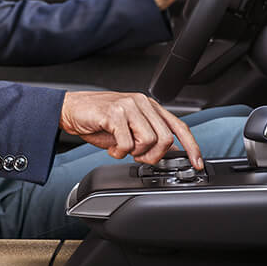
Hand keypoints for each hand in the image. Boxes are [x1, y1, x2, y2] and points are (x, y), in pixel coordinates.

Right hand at [60, 90, 202, 167]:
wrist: (70, 109)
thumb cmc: (97, 120)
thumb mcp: (128, 129)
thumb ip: (148, 138)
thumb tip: (169, 153)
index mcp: (149, 106)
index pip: (179, 126)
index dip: (191, 146)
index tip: (196, 163)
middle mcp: (142, 103)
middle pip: (165, 138)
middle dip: (152, 156)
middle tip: (136, 156)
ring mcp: (129, 106)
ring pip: (149, 141)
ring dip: (134, 153)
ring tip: (121, 149)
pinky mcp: (114, 113)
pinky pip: (127, 143)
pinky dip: (119, 152)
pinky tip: (111, 147)